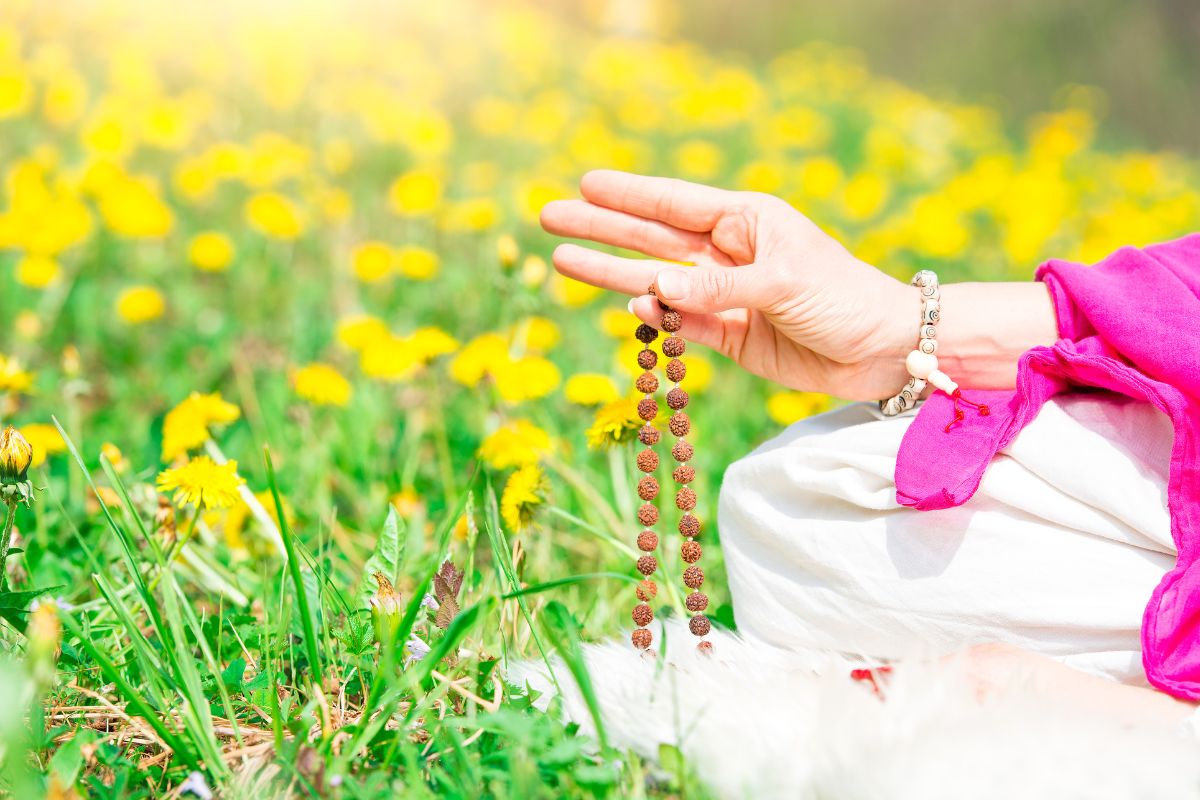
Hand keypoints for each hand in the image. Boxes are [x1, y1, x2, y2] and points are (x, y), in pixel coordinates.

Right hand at [541, 170, 914, 400]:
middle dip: (601, 228)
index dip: (628, 194)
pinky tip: (627, 308)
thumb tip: (651, 291)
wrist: (883, 350)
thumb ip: (715, 288)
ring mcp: (725, 294)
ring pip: (656, 282)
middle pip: (651, 238)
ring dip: (611, 274)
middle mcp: (728, 253)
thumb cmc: (843, 297)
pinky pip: (681, 324)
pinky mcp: (729, 335)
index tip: (584, 182)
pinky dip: (656, 319)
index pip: (674, 203)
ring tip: (561, 262)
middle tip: (548, 216)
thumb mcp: (782, 283)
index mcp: (746, 221)